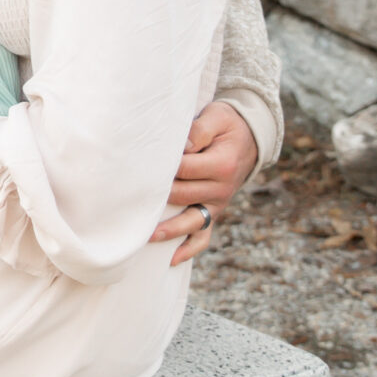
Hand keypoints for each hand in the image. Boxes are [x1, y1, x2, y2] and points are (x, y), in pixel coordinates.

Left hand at [151, 102, 257, 265]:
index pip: (185, 169)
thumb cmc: (226, 125)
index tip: (139, 164)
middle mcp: (221, 188)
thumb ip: (199, 130)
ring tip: (147, 236)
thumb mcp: (217, 117)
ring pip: (191, 221)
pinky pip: (204, 235)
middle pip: (182, 195)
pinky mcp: (214, 212)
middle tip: (128, 195)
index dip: (162, 167)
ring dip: (169, 230)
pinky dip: (190, 248)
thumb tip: (182, 148)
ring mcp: (217, 204)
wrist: (249, 137)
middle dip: (157, 196)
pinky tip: (172, 258)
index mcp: (222, 165)